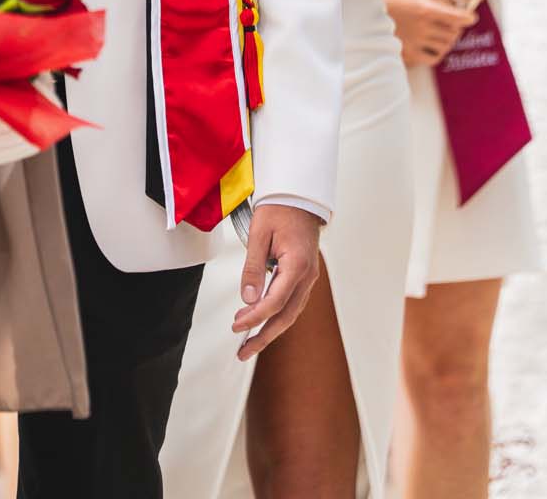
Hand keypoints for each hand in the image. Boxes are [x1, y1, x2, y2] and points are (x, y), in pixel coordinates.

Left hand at [231, 203, 321, 361]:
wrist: (299, 196)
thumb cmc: (279, 209)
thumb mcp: (259, 234)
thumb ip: (253, 267)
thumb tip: (248, 299)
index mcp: (297, 264)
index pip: (276, 301)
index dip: (256, 317)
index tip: (237, 326)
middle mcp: (307, 275)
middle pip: (287, 315)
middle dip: (264, 336)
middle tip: (242, 351)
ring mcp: (309, 276)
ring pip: (291, 312)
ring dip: (270, 329)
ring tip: (248, 342)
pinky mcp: (304, 275)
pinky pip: (292, 302)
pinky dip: (277, 315)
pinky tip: (262, 320)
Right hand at [383, 0, 476, 66]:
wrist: (364, 10)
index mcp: (426, 9)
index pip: (457, 17)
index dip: (468, 18)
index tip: (471, 17)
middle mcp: (424, 28)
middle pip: (453, 33)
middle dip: (457, 27)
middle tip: (454, 22)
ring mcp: (416, 42)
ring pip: (445, 46)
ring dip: (449, 40)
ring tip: (445, 33)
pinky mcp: (408, 53)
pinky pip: (432, 59)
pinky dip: (439, 54)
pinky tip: (436, 46)